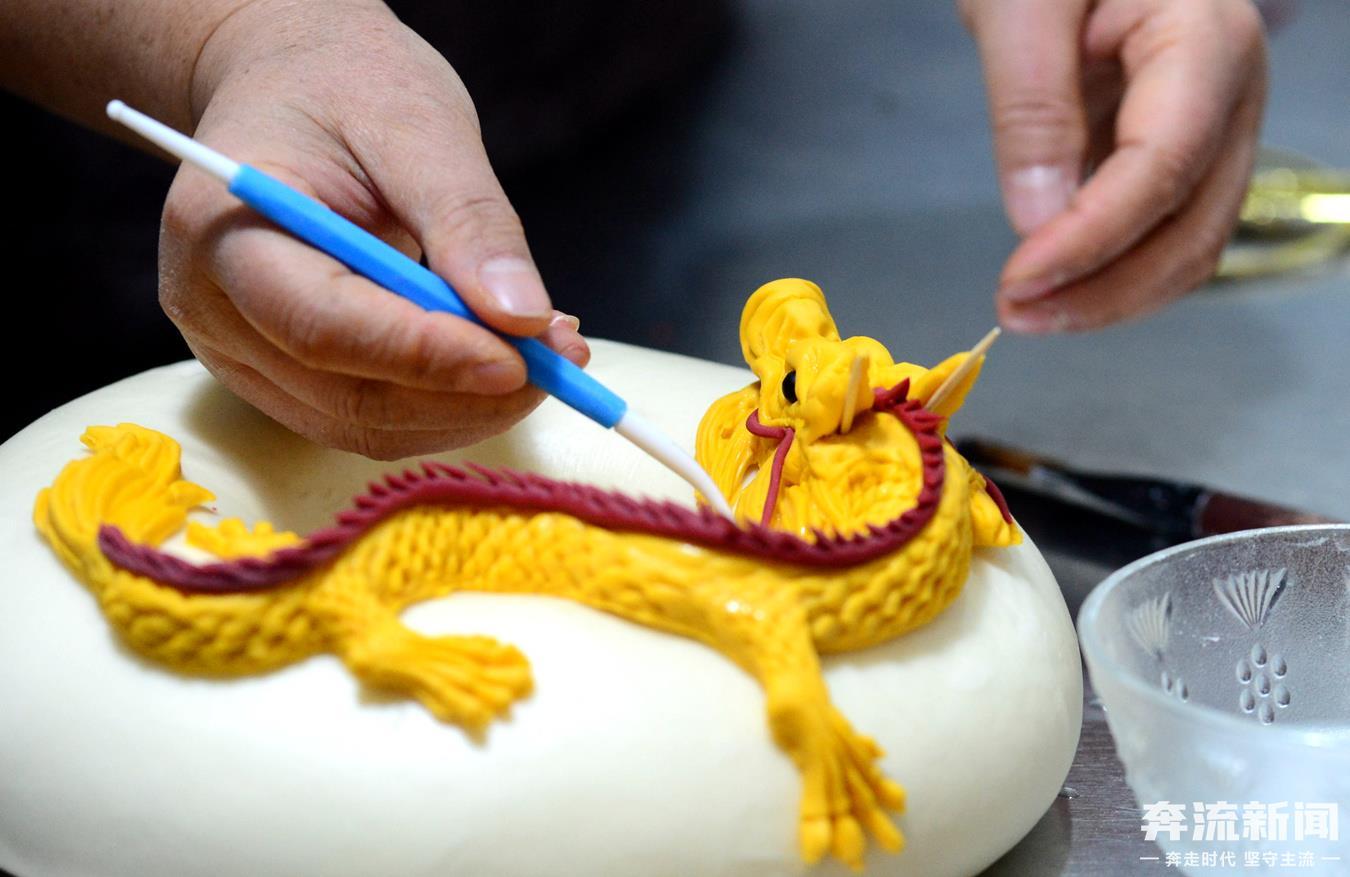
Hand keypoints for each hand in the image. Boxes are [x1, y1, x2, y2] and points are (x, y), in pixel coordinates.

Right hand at [159, 0, 586, 458]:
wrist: (290, 86)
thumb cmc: (344, 86)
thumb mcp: (419, 125)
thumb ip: (469, 222)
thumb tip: (522, 319)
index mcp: (223, 231)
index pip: (322, 325)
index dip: (425, 355)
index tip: (520, 358)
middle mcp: (215, 310)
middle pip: (348, 398)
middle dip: (467, 393)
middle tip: (562, 358)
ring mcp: (244, 354)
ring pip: (367, 425)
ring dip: (470, 408)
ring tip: (548, 352)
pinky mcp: (284, 376)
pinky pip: (372, 416)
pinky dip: (450, 402)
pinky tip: (505, 356)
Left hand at [959, 0, 1266, 331]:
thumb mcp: (1022, 10)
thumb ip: (1031, 109)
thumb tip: (1036, 222)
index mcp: (1205, 41)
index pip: (1162, 164)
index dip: (1091, 237)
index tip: (1019, 278)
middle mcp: (1233, 95)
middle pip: (1192, 225)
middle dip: (1105, 289)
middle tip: (1014, 314)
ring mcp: (1217, 131)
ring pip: (1189, 246)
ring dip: (1111, 297)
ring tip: (1027, 312)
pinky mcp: (1185, 157)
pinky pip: (1166, 235)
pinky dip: (1115, 275)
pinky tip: (1056, 288)